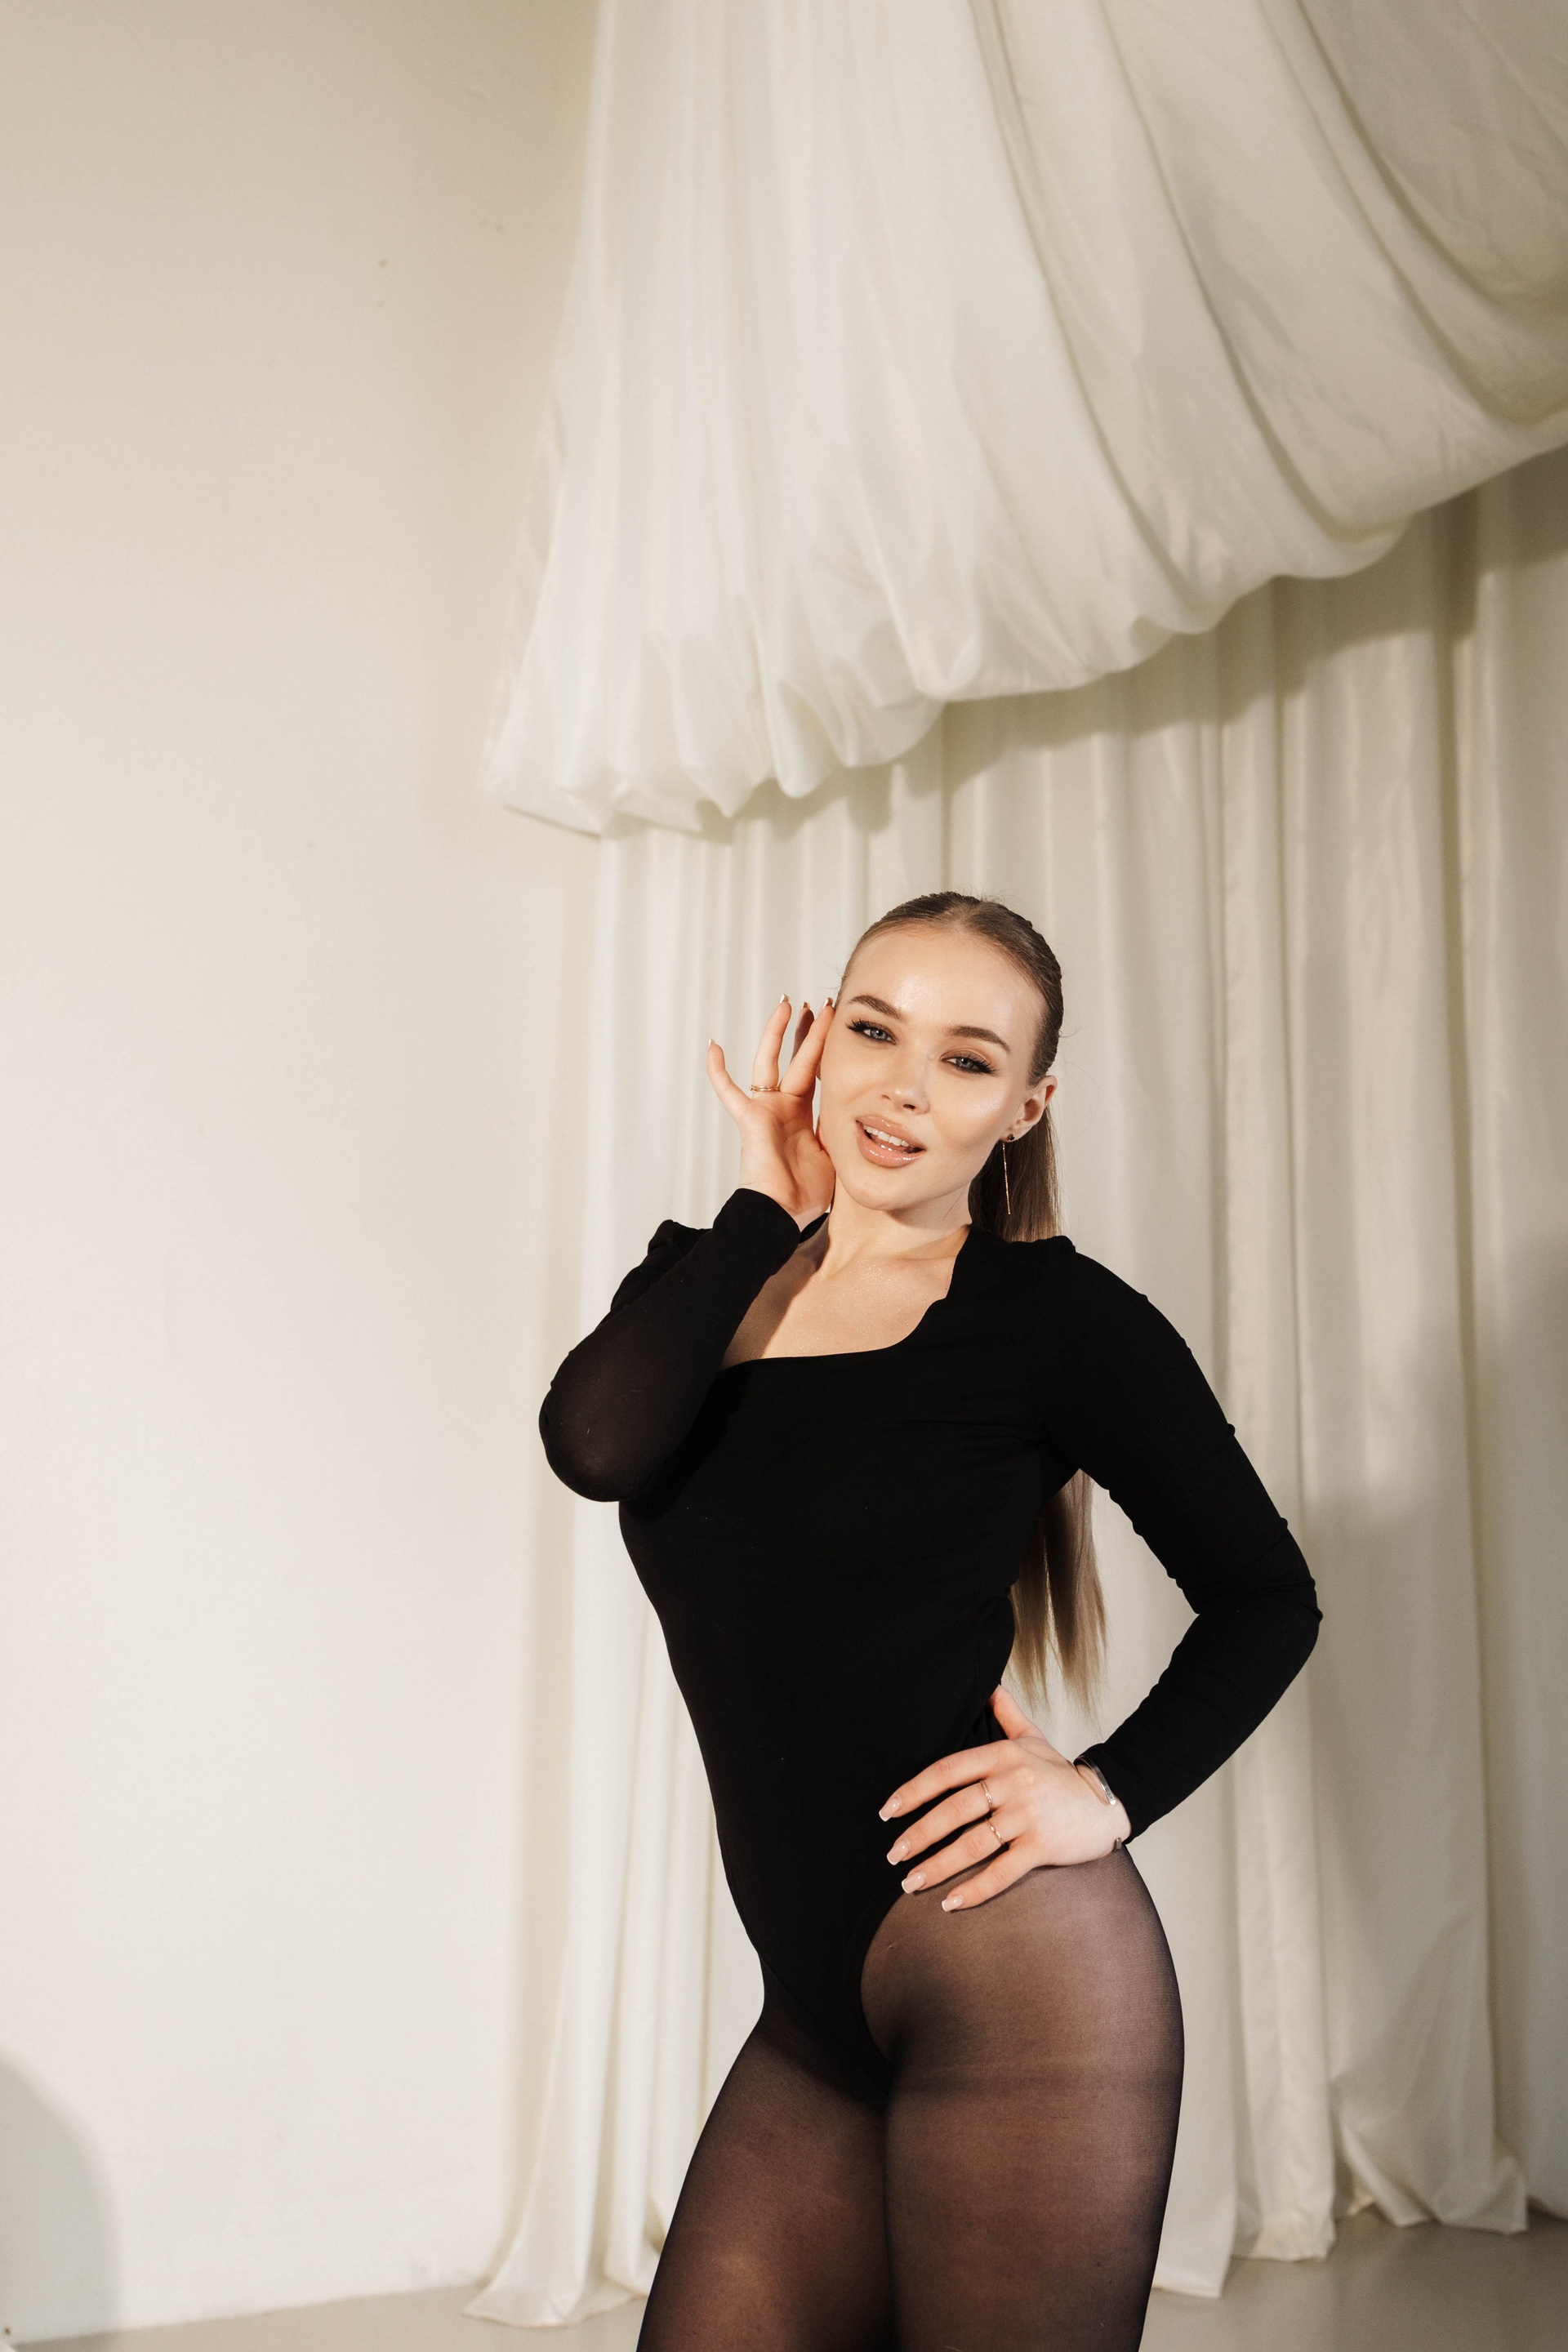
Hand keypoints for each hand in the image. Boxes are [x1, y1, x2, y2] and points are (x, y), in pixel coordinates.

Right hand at [707, 996, 836, 1228]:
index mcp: (803, 1116)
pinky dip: (718, 1071)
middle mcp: (783, 1108)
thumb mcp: (835, 1155)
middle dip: (809, 1032)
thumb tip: (868, 1118)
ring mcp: (765, 1110)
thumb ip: (841, 1131)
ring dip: (776, 1033)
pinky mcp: (750, 1118)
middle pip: (797, 1059)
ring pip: (770, 1062)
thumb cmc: (806, 1194)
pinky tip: (713, 1046)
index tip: (834, 1024)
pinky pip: (729, 1091)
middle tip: (819, 1004)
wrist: (781, 1213)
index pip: (816, 1073)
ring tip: (786, 1004)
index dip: (825, 1050)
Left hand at [877, 1685, 1131, 1909]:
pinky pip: (1002, 1871)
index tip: (889, 1810)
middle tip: (893, 1855)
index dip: (914, 1790)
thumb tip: (990, 1686)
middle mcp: (1012, 1782)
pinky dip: (975, 1890)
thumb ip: (1009, 1713)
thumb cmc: (1062, 1775)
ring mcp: (1027, 1815)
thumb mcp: (1035, 1738)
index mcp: (1002, 1755)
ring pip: (972, 1844)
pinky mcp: (1042, 1845)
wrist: (1108, 1802)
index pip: (947, 1771)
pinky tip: (952, 1903)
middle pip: (954, 1810)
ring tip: (912, 1883)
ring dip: (938, 1867)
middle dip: (919, 1835)